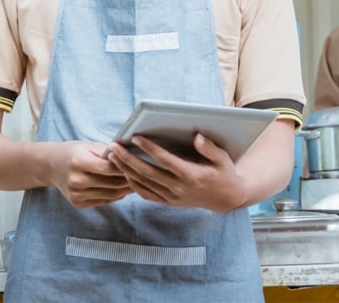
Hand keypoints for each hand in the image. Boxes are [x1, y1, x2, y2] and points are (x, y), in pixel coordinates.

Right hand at [47, 141, 132, 207]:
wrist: (51, 166)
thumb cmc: (73, 152)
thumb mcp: (89, 146)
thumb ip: (108, 152)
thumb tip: (130, 157)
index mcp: (78, 162)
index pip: (108, 168)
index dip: (124, 167)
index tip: (137, 164)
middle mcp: (75, 180)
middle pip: (111, 183)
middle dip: (128, 180)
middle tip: (142, 176)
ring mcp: (76, 194)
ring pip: (109, 195)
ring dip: (125, 190)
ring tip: (137, 183)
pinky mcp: (77, 203)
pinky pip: (103, 201)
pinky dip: (115, 197)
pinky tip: (123, 191)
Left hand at [106, 133, 245, 212]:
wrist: (225, 199)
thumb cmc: (224, 173)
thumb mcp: (223, 159)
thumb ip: (210, 148)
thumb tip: (197, 136)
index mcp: (192, 176)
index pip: (166, 161)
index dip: (150, 149)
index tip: (136, 137)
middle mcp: (179, 188)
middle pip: (148, 173)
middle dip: (128, 159)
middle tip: (113, 146)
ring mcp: (172, 197)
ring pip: (143, 184)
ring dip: (125, 170)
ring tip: (113, 156)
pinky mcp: (168, 202)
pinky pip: (145, 194)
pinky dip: (132, 184)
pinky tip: (123, 172)